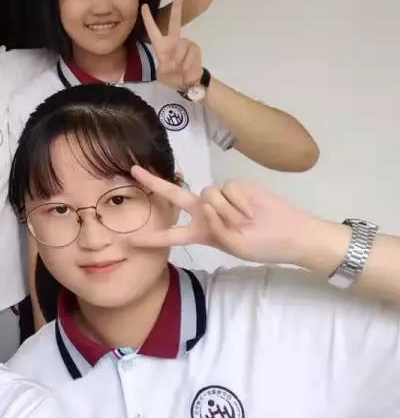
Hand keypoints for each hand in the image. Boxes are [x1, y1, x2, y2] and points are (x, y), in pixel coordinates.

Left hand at [126, 167, 325, 265]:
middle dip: (154, 184)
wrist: (288, 233)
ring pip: (208, 196)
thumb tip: (207, 203)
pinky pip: (227, 191)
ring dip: (226, 212)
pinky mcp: (234, 185)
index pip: (171, 235)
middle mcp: (205, 212)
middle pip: (174, 196)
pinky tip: (252, 212)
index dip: (151, 238)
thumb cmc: (261, 245)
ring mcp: (219, 198)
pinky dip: (239, 204)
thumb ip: (215, 227)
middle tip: (133, 172)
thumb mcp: (233, 245)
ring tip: (245, 222)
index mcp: (201, 232)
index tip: (129, 239)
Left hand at [141, 0, 203, 91]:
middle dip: (177, 9)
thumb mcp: (163, 75)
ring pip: (182, 50)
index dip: (148, 19)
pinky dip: (189, 65)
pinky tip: (188, 70)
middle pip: (175, 23)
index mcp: (162, 46)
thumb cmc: (172, 77)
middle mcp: (174, 41)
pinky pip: (191, 56)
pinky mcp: (195, 48)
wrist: (190, 83)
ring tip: (181, 71)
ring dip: (181, 64)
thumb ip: (166, 68)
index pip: (153, 30)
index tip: (144, 6)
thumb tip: (173, 63)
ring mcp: (186, 43)